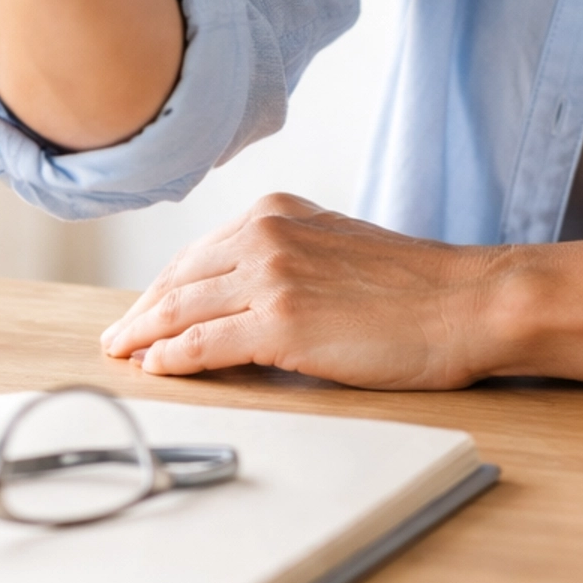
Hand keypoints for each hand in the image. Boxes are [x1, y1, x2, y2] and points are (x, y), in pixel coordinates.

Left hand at [101, 193, 503, 389]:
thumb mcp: (341, 247)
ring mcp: (271, 278)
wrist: (465, 302)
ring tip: (122, 355)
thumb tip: (248, 290)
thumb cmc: (417, 285)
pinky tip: (155, 369)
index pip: (199, 252)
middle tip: (117, 337)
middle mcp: (267, 236)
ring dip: (143, 336)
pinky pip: (203, 345)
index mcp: (280, 213)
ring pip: (181, 309)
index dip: (162, 286)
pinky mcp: (280, 325)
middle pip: (179, 278)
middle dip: (141, 312)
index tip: (143, 310)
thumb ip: (292, 256)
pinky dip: (171, 359)